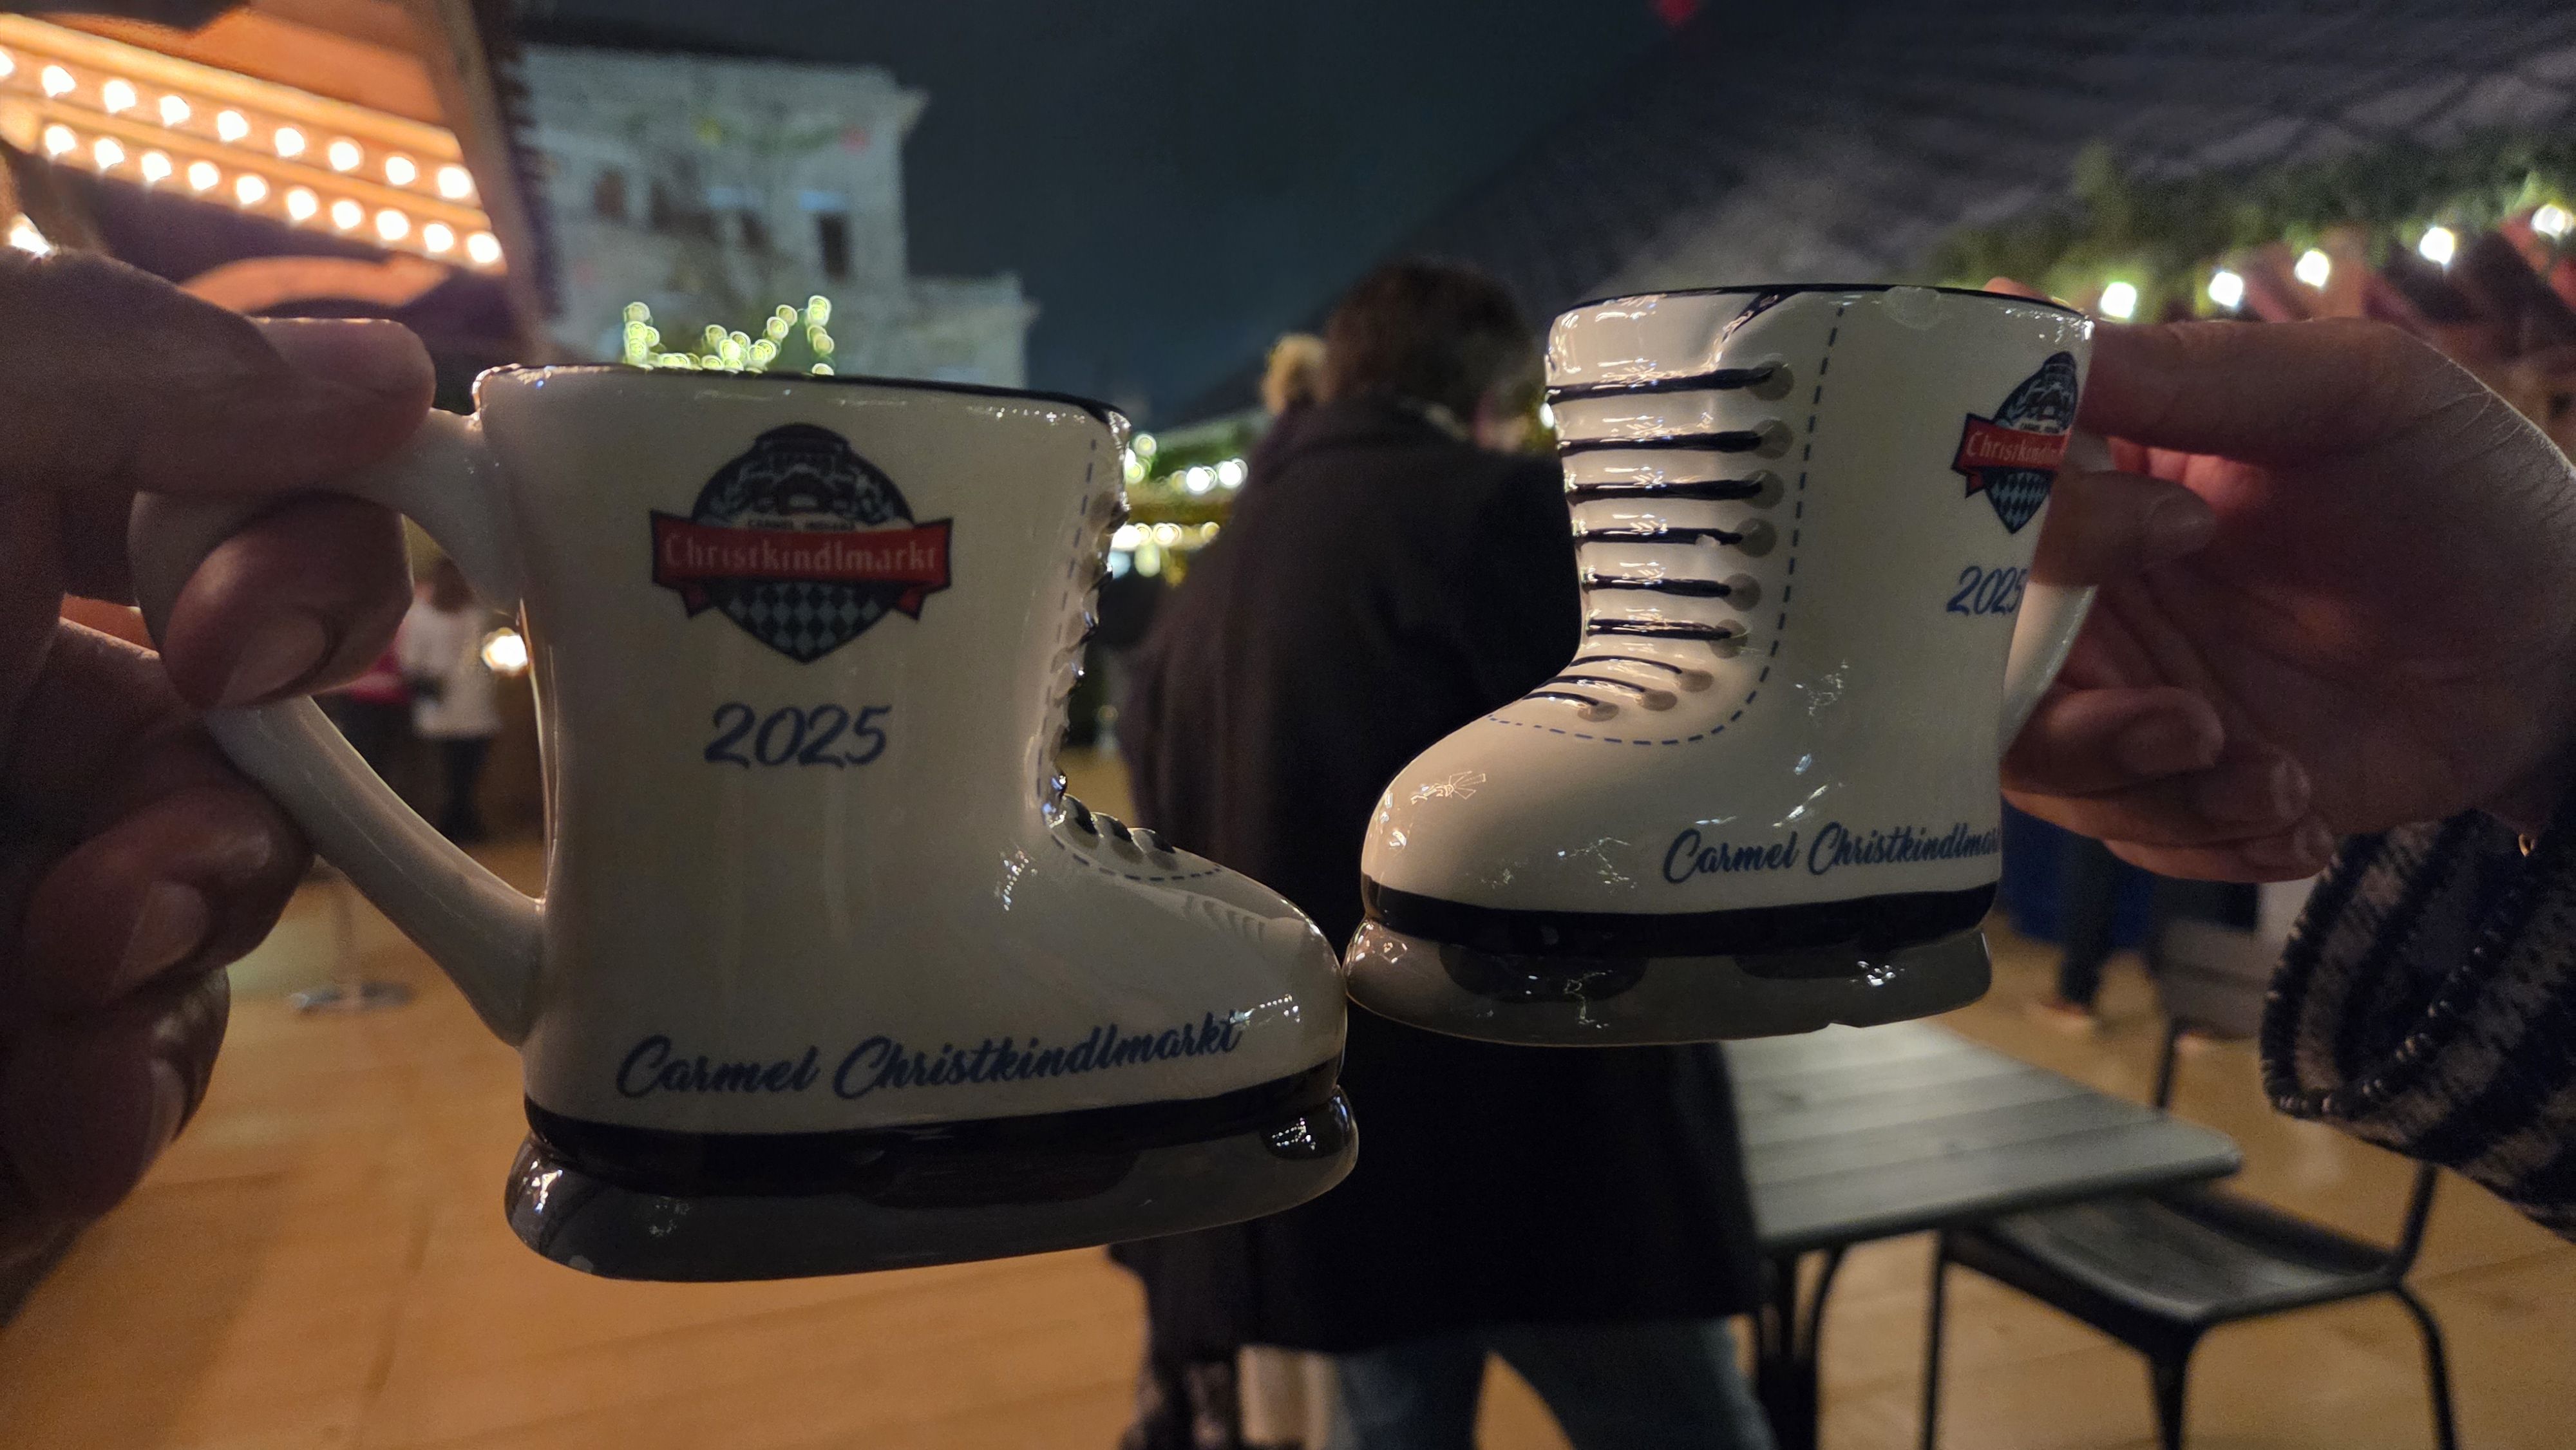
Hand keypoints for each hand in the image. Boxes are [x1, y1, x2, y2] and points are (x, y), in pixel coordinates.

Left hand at [0, 253, 428, 1259]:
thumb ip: (131, 369)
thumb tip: (393, 375)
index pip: (233, 560)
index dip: (297, 597)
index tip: (245, 640)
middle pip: (249, 780)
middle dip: (241, 835)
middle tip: (132, 875)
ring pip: (197, 957)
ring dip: (173, 988)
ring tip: (57, 1001)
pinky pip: (109, 1110)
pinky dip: (110, 1122)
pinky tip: (57, 1118)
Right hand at [2008, 314, 2575, 878]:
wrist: (2568, 644)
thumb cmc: (2465, 487)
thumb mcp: (2346, 392)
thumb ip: (2183, 370)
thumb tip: (2007, 314)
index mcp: (2099, 483)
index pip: (1982, 512)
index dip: (2045, 535)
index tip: (2177, 529)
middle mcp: (2086, 593)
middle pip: (1968, 670)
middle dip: (2067, 721)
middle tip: (2190, 722)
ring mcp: (2126, 694)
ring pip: (2038, 771)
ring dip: (2148, 791)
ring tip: (2273, 779)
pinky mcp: (2181, 787)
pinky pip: (2131, 840)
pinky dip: (2209, 845)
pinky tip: (2300, 815)